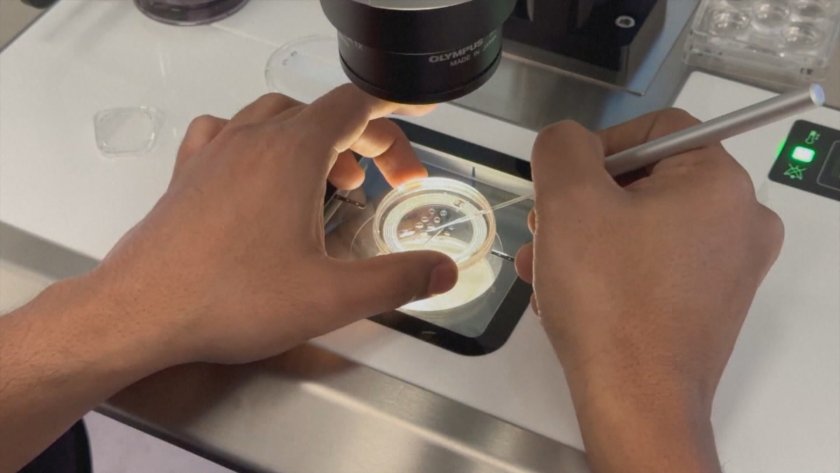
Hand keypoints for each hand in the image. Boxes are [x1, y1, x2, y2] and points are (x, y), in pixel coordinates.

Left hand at [85, 86, 457, 366]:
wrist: (141, 311)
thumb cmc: (231, 297)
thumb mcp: (332, 296)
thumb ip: (397, 280)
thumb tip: (442, 271)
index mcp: (293, 151)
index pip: (358, 108)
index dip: (396, 123)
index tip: (413, 137)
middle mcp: (253, 138)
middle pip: (322, 112)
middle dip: (366, 140)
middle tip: (386, 181)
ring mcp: (216, 151)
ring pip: (276, 116)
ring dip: (316, 138)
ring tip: (335, 176)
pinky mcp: (189, 174)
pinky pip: (229, 133)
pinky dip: (259, 141)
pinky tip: (261, 171)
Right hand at [515, 110, 782, 472]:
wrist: (635, 400)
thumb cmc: (610, 301)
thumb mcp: (568, 200)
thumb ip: (562, 147)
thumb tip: (569, 144)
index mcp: (720, 183)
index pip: (656, 130)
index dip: (598, 147)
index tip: (562, 182)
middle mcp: (739, 222)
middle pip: (646, 182)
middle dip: (584, 202)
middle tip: (546, 229)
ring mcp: (727, 269)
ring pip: (642, 227)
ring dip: (586, 239)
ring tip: (544, 267)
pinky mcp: (708, 305)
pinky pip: (652, 265)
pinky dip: (609, 270)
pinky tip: (570, 294)